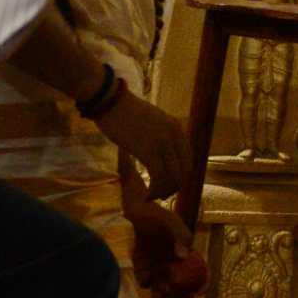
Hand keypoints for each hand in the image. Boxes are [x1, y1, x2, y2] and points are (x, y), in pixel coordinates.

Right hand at [94, 85, 192, 199]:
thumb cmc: (125, 112)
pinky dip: (154, 191)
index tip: (168, 186)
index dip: (180, 178)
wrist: (110, 101)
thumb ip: (162, 136)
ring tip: (151, 196)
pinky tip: (146, 195)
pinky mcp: (148, 150)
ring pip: (172, 178)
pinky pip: (158, 178)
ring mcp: (162, 143)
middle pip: (183, 172)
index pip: (188, 161)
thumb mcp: (153, 122)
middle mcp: (174, 136)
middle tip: (160, 195)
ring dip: (163, 192)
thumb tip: (163, 155)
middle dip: (173, 188)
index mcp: (177, 129)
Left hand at [124, 196, 207, 297]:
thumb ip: (181, 237)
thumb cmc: (161, 217)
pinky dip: (146, 282)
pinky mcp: (141, 270)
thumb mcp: (173, 223)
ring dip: (162, 296)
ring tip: (163, 293)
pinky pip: (144, 282)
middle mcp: (172, 268)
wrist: (140, 213)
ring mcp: (156, 271)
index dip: (203, 285)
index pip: (200, 275)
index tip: (201, 291)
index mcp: (185, 259)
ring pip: (161, 292)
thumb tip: (184, 255)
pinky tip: (148, 276)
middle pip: (181, 291)